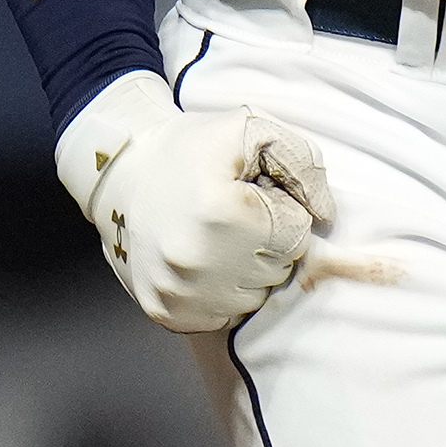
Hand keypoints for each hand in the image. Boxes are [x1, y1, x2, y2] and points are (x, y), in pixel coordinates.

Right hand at [56, 70, 334, 332]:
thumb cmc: (190, 149)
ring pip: (255, 298)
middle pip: (279, 270)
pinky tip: (200, 262)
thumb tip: (324, 215)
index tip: (247, 195)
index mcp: (223, 215)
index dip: (279, 208)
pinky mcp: (167, 314)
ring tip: (213, 237)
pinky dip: (219, 293)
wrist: (121, 173)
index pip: (297, 232)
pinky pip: (223, 317)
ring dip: (244, 271)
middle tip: (229, 216)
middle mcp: (198, 264)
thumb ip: (302, 163)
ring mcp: (180, 294)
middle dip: (265, 242)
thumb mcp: (249, 129)